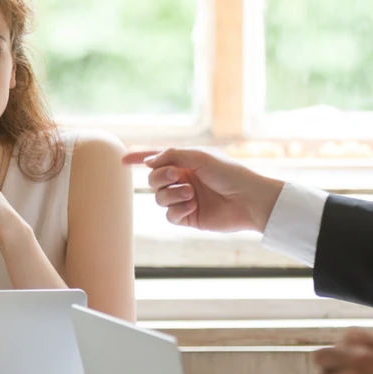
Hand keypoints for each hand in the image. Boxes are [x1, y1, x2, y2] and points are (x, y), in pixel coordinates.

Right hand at [121, 147, 283, 232]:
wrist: (249, 200)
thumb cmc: (229, 173)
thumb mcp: (199, 156)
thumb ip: (171, 155)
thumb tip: (149, 162)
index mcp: (187, 162)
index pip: (158, 158)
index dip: (139, 157)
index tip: (123, 159)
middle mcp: (184, 180)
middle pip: (153, 180)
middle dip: (159, 177)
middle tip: (174, 175)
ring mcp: (186, 199)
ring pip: (159, 198)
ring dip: (171, 194)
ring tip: (190, 193)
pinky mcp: (189, 218)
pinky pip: (170, 215)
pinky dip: (177, 210)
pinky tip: (192, 206)